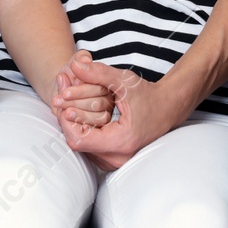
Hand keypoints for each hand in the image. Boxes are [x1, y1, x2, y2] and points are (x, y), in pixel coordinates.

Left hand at [54, 59, 183, 170]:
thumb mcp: (124, 81)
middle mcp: (118, 157)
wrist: (167, 108)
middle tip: (60, 97)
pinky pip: (90, 148)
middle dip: (67, 119)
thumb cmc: (148, 95)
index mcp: (121, 141)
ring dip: (73, 125)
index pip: (79, 139)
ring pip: (82, 147)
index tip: (62, 100)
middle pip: (78, 143)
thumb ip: (99, 73)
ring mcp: (116, 161)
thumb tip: (75, 66)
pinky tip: (79, 114)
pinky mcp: (114, 159)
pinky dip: (83, 130)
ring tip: (67, 103)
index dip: (66, 120)